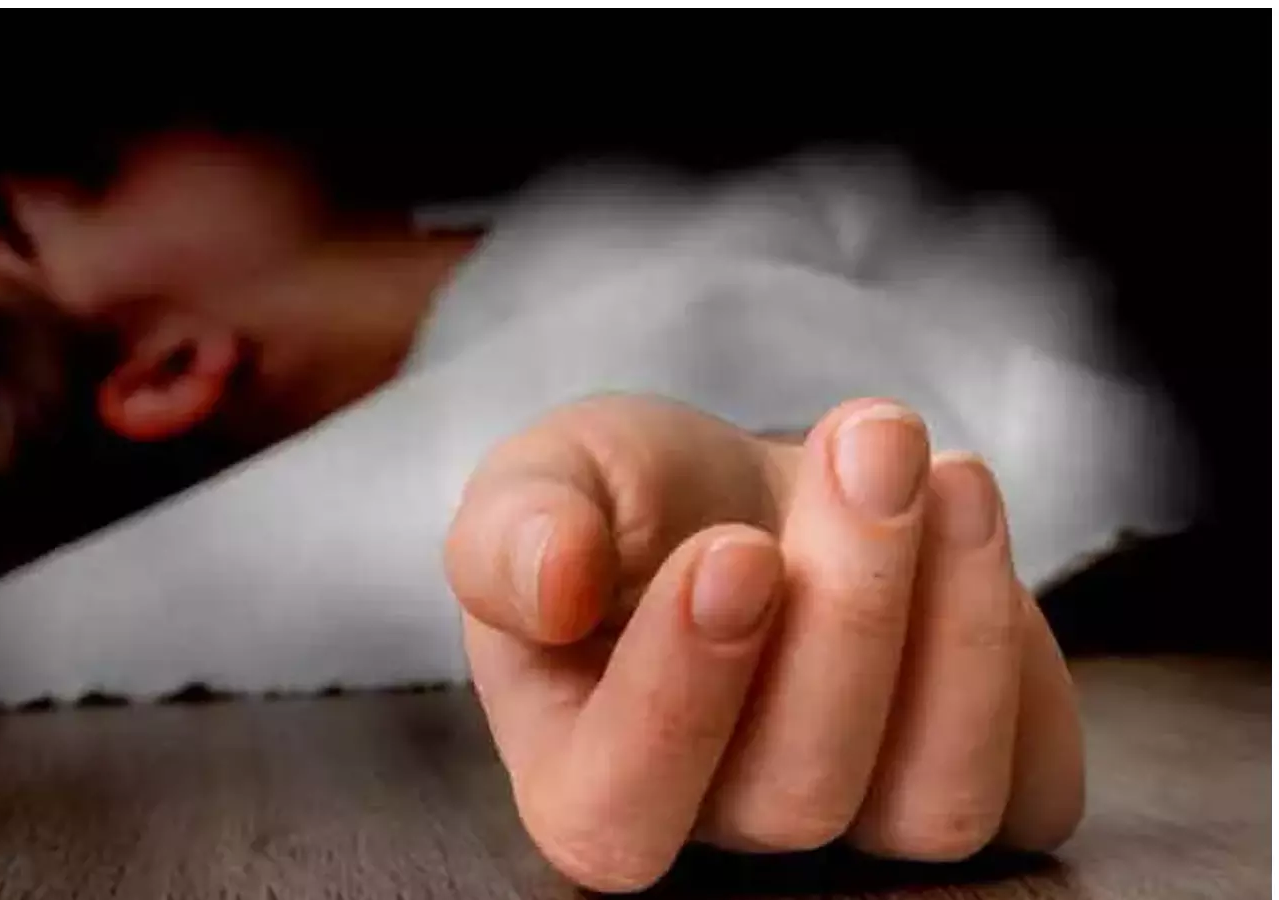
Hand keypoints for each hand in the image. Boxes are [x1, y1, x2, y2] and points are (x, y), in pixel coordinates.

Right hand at [444, 394, 1083, 891]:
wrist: (746, 488)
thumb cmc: (632, 500)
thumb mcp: (546, 479)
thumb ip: (511, 530)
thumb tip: (551, 583)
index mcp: (585, 778)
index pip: (617, 810)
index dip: (679, 696)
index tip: (733, 548)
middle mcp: (723, 832)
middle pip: (794, 796)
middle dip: (847, 609)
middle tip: (867, 442)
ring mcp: (857, 827)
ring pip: (930, 805)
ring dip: (956, 627)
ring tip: (942, 469)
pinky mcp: (975, 790)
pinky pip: (1029, 785)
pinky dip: (1015, 651)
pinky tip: (970, 516)